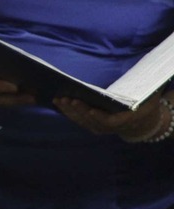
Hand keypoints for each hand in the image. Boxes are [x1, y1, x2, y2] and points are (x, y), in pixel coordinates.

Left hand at [56, 93, 170, 141]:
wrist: (141, 122)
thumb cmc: (144, 105)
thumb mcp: (149, 98)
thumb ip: (146, 92)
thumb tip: (144, 79)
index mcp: (125, 120)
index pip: (110, 121)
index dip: (100, 117)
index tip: (91, 110)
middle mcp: (110, 128)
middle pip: (91, 120)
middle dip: (78, 109)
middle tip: (67, 98)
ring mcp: (99, 128)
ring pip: (81, 121)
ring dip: (68, 110)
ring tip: (58, 98)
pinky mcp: (91, 125)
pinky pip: (78, 119)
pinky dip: (67, 111)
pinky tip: (59, 101)